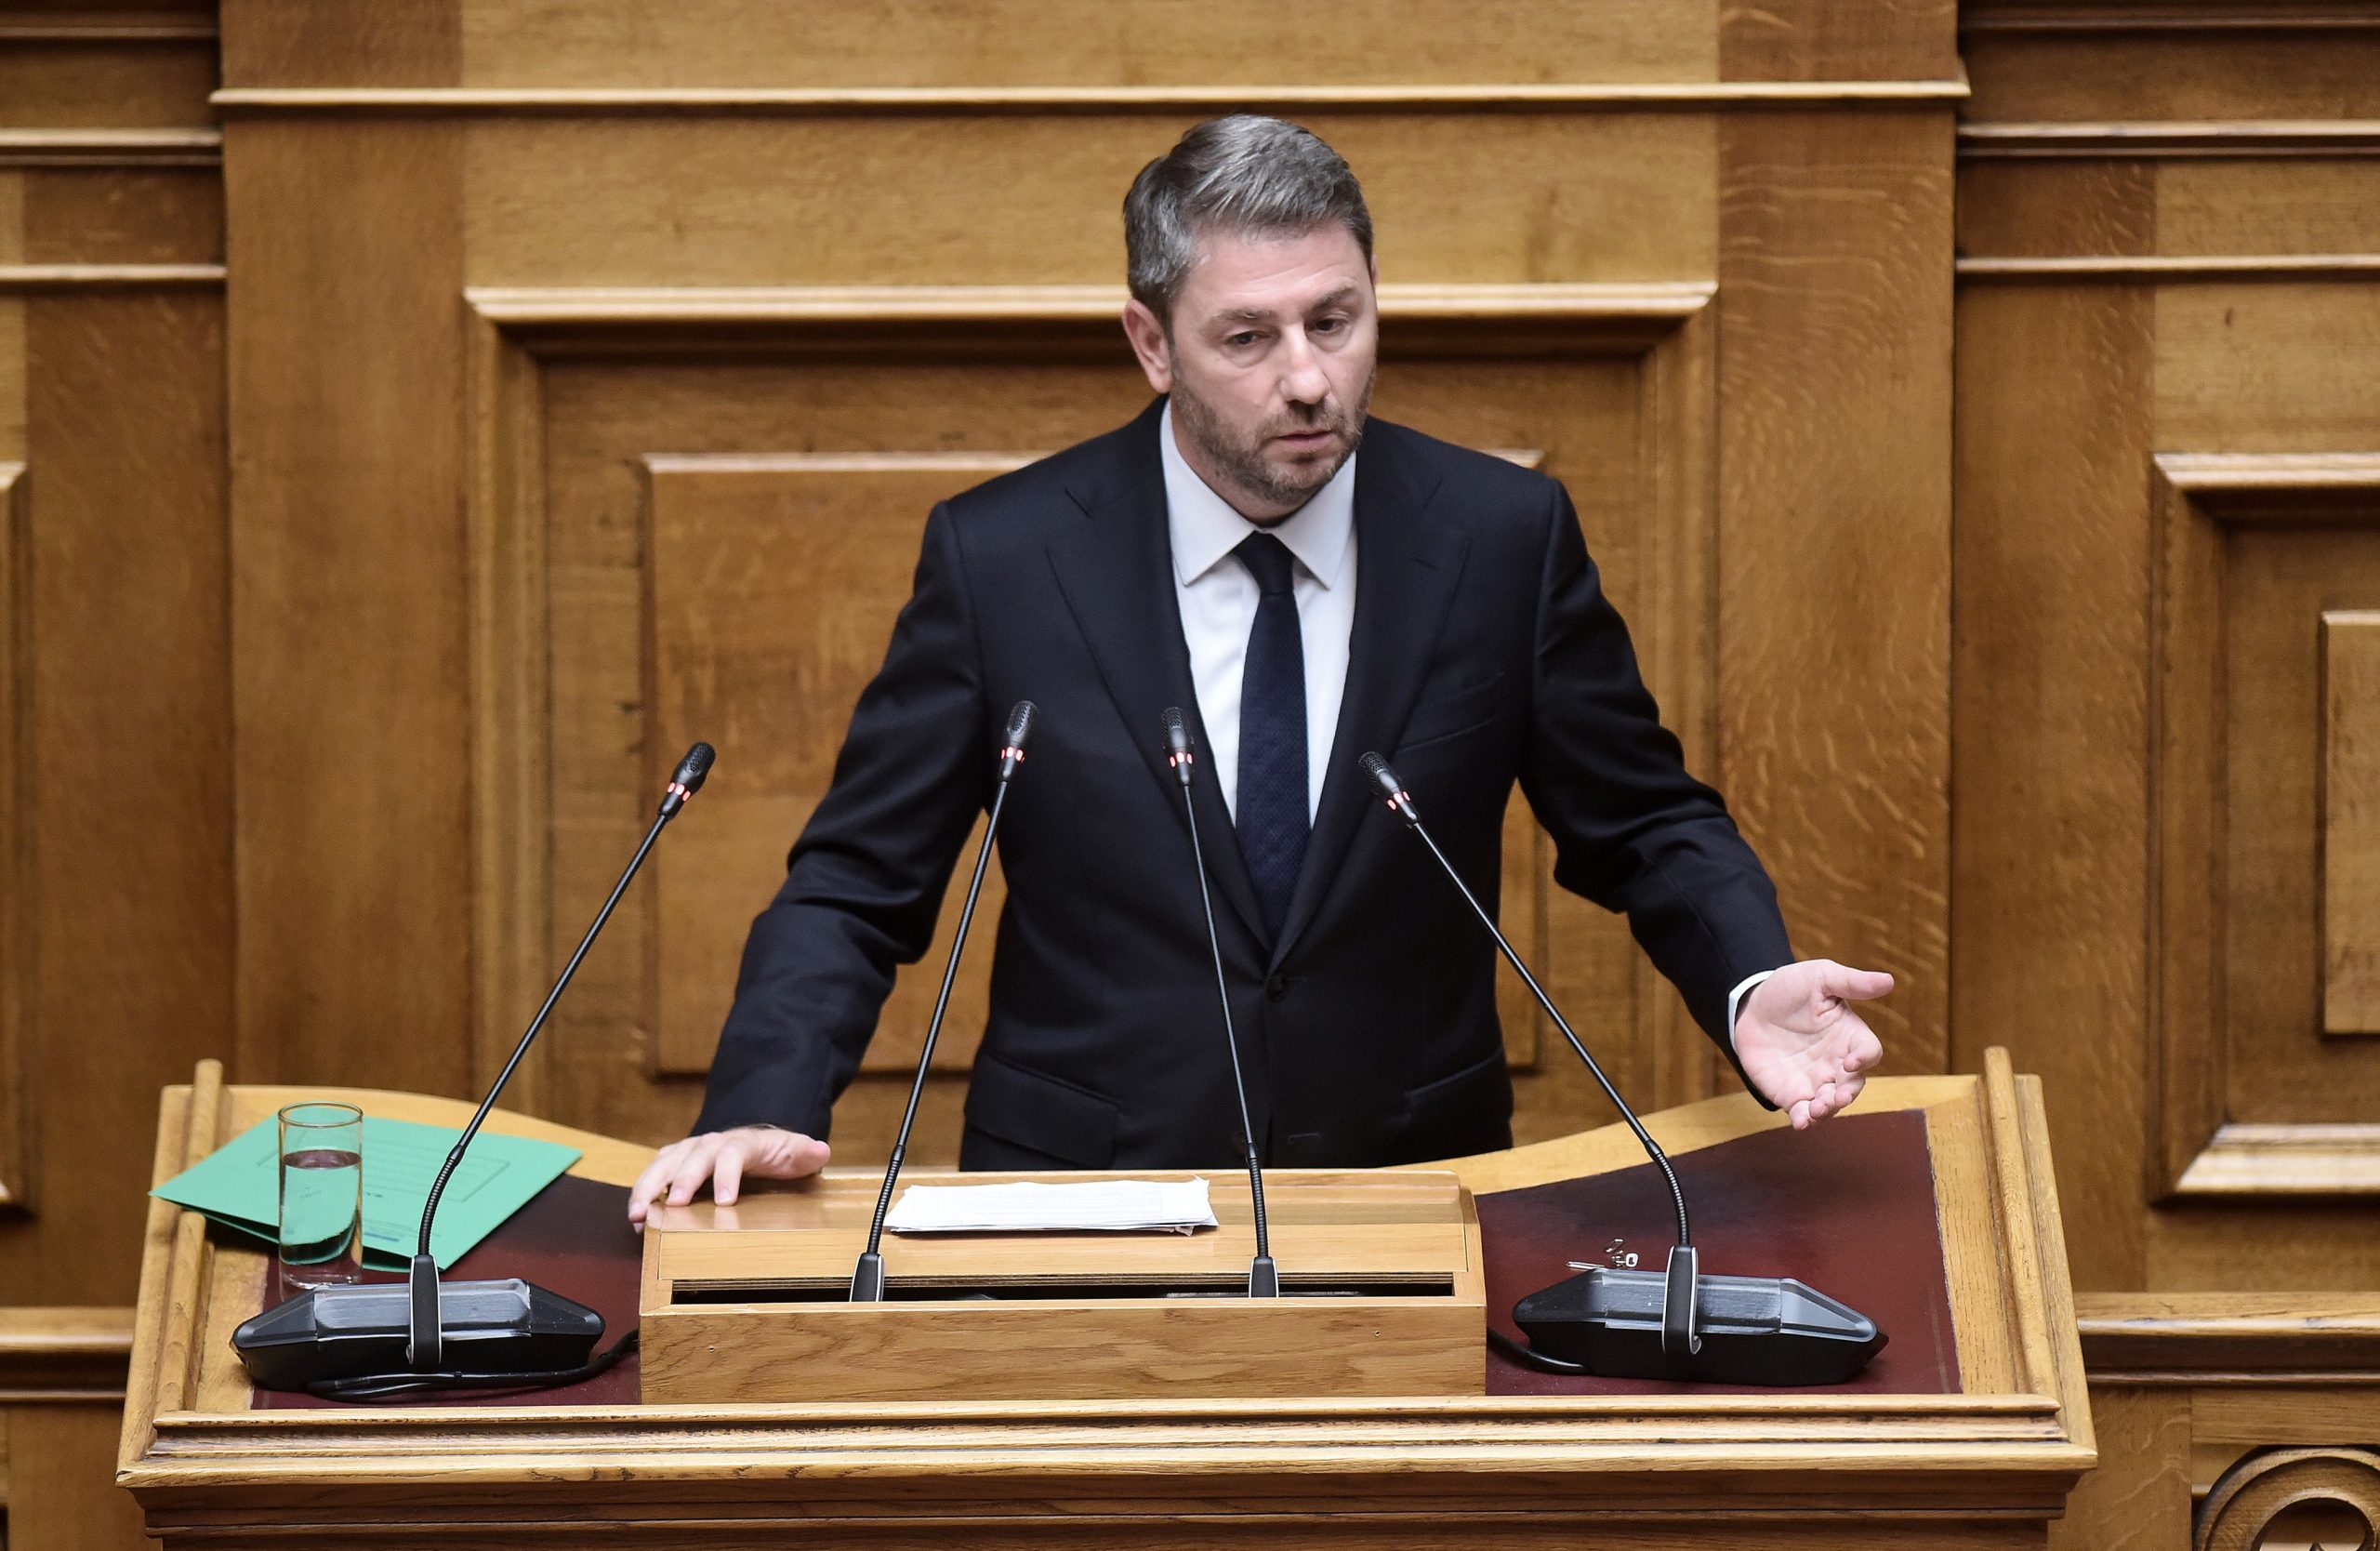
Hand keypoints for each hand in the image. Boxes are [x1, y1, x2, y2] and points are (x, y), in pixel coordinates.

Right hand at [627, 1125, 830, 1227]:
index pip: (733, 1153)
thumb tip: (819, 1150)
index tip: (725, 1202)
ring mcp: (690, 1152)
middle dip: (681, 1180)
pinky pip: (654, 1175)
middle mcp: (712, 1144)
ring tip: (638, 1214)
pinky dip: (643, 1193)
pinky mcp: (675, 1164)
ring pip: (664, 1163)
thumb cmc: (776, 1154)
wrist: (758, 1145)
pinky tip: (637, 1218)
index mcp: (743, 1142)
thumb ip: (806, 1153)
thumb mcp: (796, 1153)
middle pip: (693, 1157)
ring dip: (649, 1187)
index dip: (727, 1175)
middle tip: (673, 1207)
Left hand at [1733, 959, 1891, 1129]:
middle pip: (1853, 1085)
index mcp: (1849, 1035)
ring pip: (1830, 1104)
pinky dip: (1804, 1120)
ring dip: (1827, 1110)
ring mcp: (1815, 1080)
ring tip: (1817, 1110)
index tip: (1851, 1060)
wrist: (1750, 1005)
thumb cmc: (1790, 988)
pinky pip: (1802, 1111)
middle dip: (1847, 1094)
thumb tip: (1888, 981)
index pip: (1868, 1051)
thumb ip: (1851, 982)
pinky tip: (1801, 1121)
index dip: (1864, 1058)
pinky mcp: (1791, 1093)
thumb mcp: (1820, 977)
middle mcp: (1837, 1062)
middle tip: (1837, 1097)